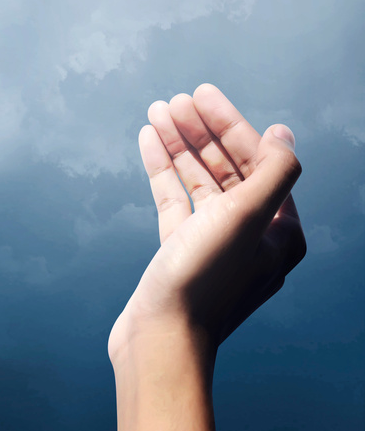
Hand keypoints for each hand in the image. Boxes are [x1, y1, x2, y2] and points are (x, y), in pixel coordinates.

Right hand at [109, 84, 304, 359]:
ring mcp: (213, 241)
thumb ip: (273, 171)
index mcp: (278, 230)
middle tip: (174, 101)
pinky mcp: (180, 248)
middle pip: (225, 167)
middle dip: (200, 131)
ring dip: (178, 145)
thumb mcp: (247, 218)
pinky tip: (149, 142)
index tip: (202, 94)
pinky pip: (173, 199)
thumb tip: (282, 134)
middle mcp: (250, 234)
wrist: (160, 336)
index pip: (256, 161)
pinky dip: (162, 169)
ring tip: (156, 113)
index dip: (229, 124)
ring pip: (196, 180)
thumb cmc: (206, 279)